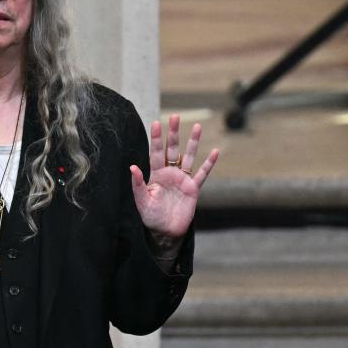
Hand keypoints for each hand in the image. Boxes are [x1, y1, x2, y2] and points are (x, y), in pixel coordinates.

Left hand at [129, 115, 218, 239]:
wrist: (165, 231)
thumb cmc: (150, 216)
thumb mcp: (141, 201)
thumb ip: (137, 184)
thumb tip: (132, 167)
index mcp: (156, 174)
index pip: (155, 152)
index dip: (156, 138)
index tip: (156, 123)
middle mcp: (170, 173)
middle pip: (172, 149)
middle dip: (173, 133)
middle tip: (175, 116)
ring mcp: (182, 180)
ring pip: (189, 157)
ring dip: (193, 142)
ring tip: (197, 127)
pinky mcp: (193, 189)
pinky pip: (202, 174)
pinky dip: (209, 164)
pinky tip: (215, 152)